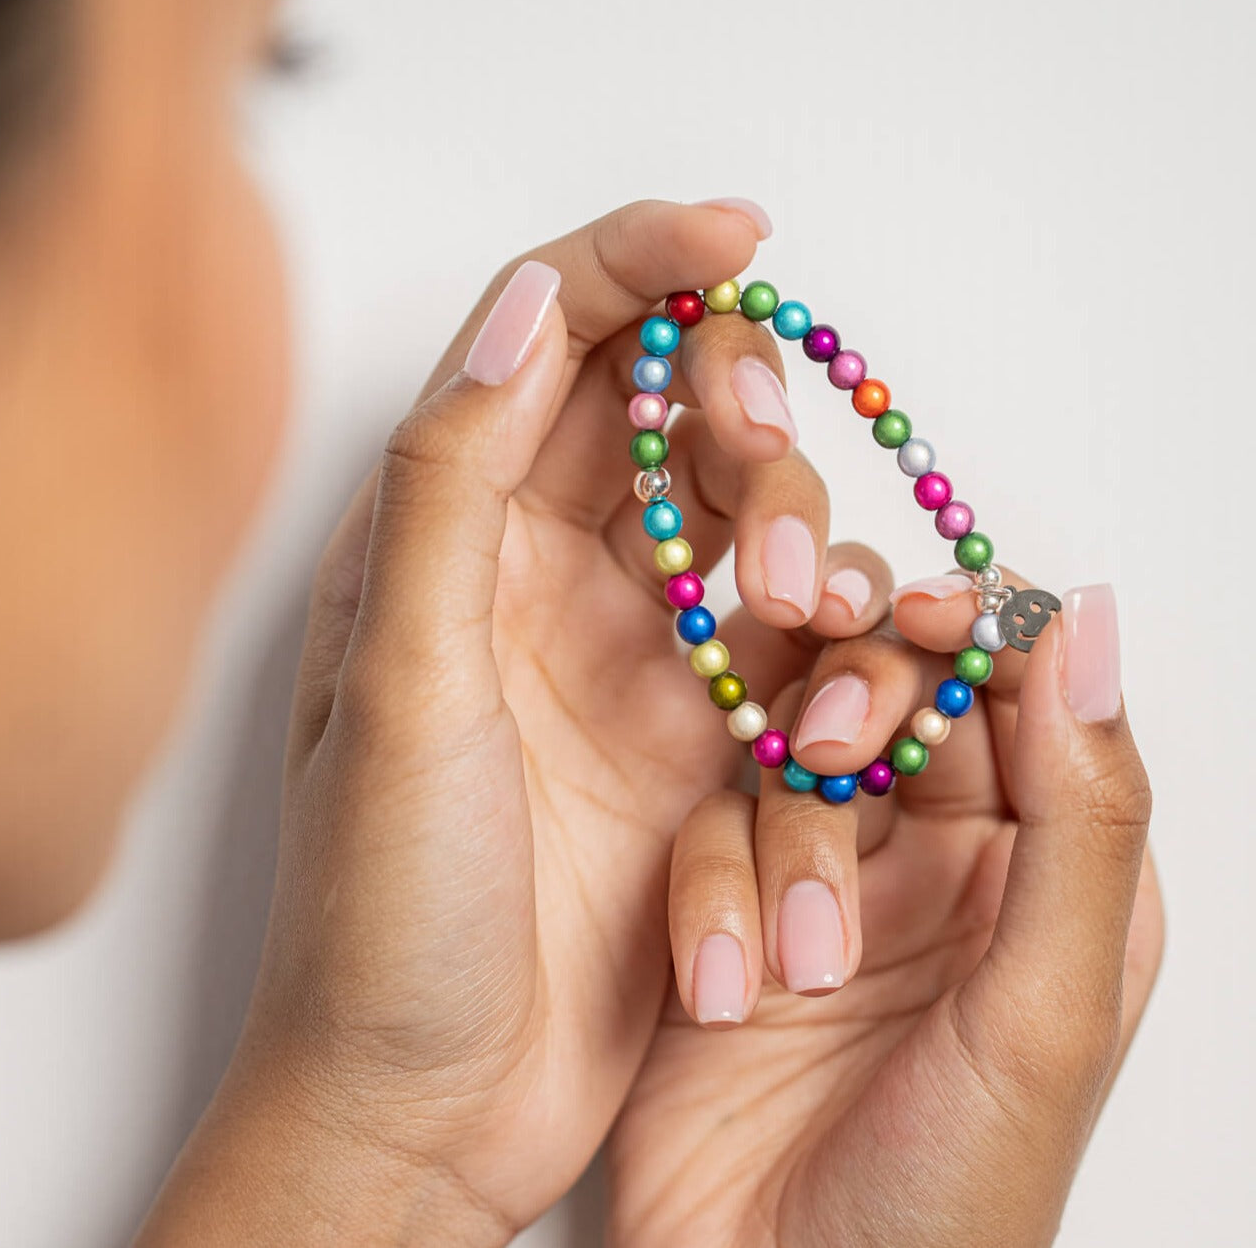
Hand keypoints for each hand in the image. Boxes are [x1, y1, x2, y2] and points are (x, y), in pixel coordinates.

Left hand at [137, 199, 895, 1244]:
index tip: (734, 232)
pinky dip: (823, 625)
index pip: (542, 344)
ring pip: (733, 516)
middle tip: (757, 445)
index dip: (634, 262)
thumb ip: (448, 487)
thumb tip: (524, 307)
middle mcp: (535, 578)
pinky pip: (784, 636)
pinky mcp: (696, 738)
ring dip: (785, 517)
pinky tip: (831, 655)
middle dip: (727, 396)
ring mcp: (625, 656)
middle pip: (655, 412)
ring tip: (797, 598)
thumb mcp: (400, 683)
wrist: (425, 1102)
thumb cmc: (380, 908)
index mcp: (439, 540)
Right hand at [609, 577, 1163, 1246]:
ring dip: (780, 838)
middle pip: (897, 697)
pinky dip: (710, 895)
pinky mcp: (729, 908)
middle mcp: (942, 860)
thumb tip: (1093, 624)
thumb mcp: (1043, 1010)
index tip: (916, 611)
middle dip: (857, 706)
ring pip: (788, 755)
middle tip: (827, 745)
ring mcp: (827, 879)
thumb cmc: (945, 1200)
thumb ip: (1084, 816)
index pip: (1024, 693)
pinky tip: (726, 992)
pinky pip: (707, 830)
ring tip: (795, 962)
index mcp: (1052, 874)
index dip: (973, 632)